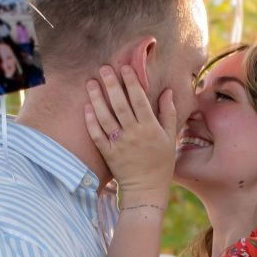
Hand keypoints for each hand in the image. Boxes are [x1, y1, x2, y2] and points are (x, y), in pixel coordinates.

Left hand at [83, 65, 175, 202]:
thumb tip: (167, 91)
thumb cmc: (161, 162)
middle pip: (120, 105)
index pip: (139, 100)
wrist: (147, 189)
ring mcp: (119, 144)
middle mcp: (134, 134)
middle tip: (103, 68)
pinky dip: (91, 122)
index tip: (125, 67)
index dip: (132, 82)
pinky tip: (86, 108)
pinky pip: (97, 135)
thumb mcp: (170, 138)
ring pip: (105, 117)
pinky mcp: (108, 153)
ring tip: (91, 83)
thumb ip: (168, 113)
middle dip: (111, 85)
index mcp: (150, 128)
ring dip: (97, 99)